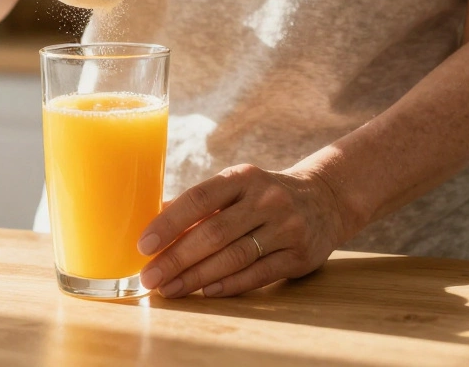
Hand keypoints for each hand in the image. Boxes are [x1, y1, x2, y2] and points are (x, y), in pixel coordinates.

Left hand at [137, 164, 348, 297]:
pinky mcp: (300, 255)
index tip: (144, 245)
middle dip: (177, 258)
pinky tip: (206, 292)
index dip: (169, 222)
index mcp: (243, 177)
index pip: (200, 198)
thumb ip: (199, 204)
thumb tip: (152, 221)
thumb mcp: (236, 187)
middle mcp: (266, 200)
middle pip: (214, 233)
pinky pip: (258, 274)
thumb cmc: (263, 197)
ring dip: (197, 277)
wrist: (324, 200)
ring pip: (234, 257)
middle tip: (150, 277)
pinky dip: (229, 285)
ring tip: (170, 289)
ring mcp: (286, 227)